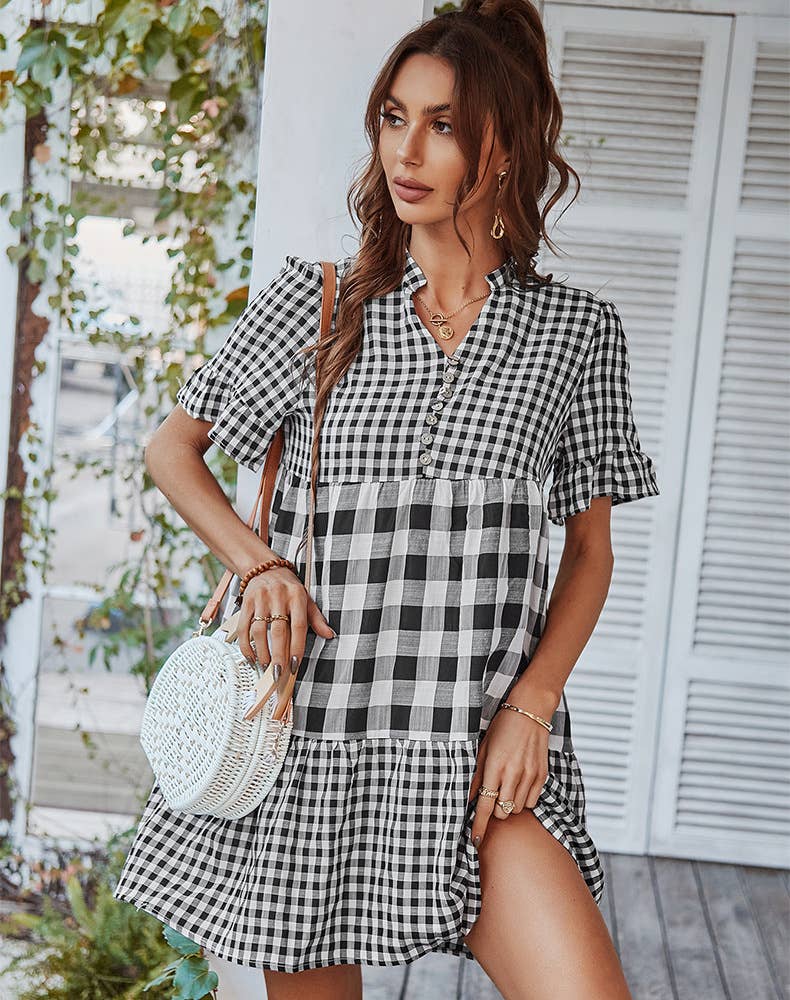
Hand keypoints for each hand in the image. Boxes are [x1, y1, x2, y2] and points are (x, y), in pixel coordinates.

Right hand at [236, 566, 334, 700]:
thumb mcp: (306, 599)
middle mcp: (278, 597)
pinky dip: (245, 645)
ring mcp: (260, 599)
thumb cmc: (289, 588)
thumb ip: (317, 619)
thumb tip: (329, 635)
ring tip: (266, 666)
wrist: (265, 569)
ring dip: (261, 652)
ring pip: (258, 630)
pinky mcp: (245, 603)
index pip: (299, 626)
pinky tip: (251, 656)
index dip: (297, 647)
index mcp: (297, 597)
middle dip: (278, 656)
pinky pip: (243, 627)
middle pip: (278, 631)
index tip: (295, 665)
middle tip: (279, 674)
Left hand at [467, 690, 555, 848]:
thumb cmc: (502, 727)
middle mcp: (513, 774)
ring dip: (508, 805)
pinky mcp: (542, 775)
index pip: (485, 806)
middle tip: (492, 797)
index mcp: (494, 767)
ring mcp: (530, 775)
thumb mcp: (482, 748)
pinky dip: (523, 799)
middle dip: (494, 810)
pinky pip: (532, 801)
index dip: (479, 826)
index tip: (475, 841)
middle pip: (502, 812)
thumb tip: (469, 799)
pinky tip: (518, 784)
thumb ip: (476, 775)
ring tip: (505, 787)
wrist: (530, 711)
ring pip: (517, 808)